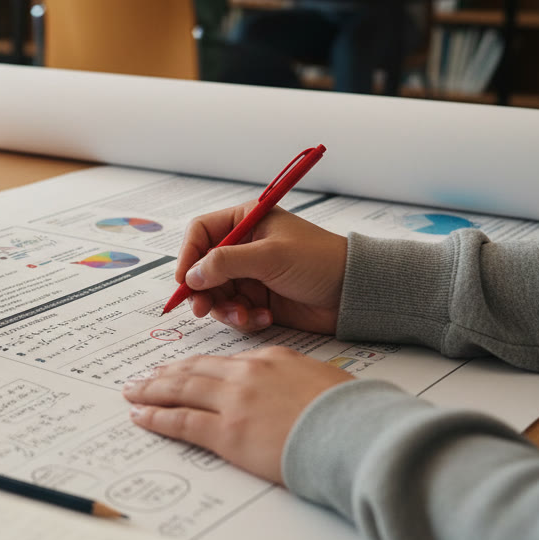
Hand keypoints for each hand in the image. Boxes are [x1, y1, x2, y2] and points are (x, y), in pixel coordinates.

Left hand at [123, 347, 354, 483]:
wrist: (357, 432)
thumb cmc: (352, 413)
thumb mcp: (323, 382)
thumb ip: (296, 381)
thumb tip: (289, 393)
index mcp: (272, 360)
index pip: (223, 362)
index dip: (196, 366)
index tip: (181, 370)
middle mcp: (247, 375)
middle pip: (194, 371)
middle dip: (165, 375)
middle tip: (144, 379)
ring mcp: (234, 402)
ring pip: (181, 390)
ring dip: (151, 391)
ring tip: (133, 393)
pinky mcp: (228, 433)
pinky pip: (182, 421)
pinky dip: (156, 417)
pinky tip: (141, 416)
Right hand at [176, 203, 346, 334]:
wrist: (353, 293)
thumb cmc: (319, 261)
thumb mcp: (269, 256)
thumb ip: (225, 263)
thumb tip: (191, 275)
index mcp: (246, 221)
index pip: (200, 233)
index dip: (188, 255)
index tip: (184, 280)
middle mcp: (244, 246)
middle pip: (203, 268)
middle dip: (203, 290)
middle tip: (203, 310)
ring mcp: (251, 274)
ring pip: (216, 293)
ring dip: (225, 309)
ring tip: (244, 317)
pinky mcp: (259, 299)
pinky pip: (235, 310)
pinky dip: (244, 318)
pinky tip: (263, 318)